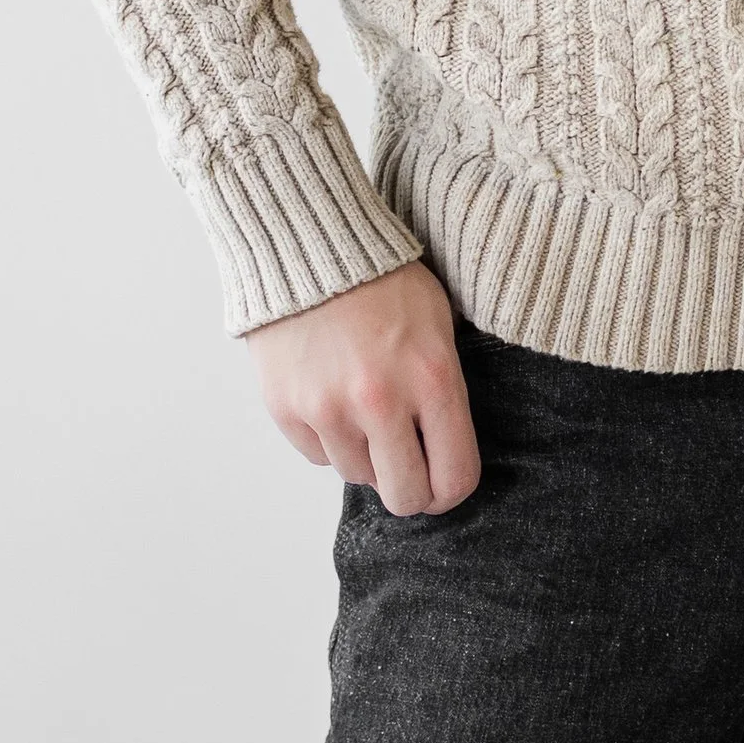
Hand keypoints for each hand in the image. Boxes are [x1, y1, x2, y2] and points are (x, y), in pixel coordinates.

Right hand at [247, 260, 481, 515]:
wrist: (309, 243)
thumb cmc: (384, 279)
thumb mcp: (438, 321)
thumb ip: (444, 386)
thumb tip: (445, 448)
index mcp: (431, 378)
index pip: (455, 477)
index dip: (451, 489)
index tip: (443, 480)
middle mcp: (381, 402)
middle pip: (405, 498)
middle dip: (411, 489)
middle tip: (407, 465)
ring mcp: (330, 409)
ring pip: (359, 476)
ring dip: (367, 454)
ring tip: (365, 405)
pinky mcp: (289, 411)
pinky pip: (319, 456)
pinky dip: (330, 437)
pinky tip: (333, 393)